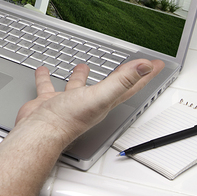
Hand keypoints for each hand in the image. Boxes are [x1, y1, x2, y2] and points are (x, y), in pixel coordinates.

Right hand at [15, 60, 165, 146]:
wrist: (40, 131)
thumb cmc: (69, 119)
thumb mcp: (100, 96)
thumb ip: (122, 81)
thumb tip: (144, 67)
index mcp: (105, 101)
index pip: (131, 85)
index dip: (145, 74)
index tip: (156, 64)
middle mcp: (89, 102)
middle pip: (109, 85)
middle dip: (119, 74)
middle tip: (126, 65)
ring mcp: (69, 102)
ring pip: (79, 85)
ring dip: (81, 75)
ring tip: (82, 65)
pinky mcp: (50, 101)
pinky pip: (49, 86)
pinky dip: (47, 78)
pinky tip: (43, 71)